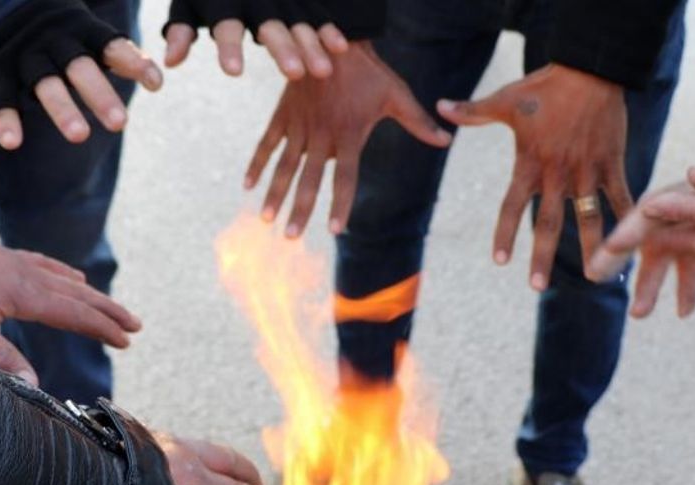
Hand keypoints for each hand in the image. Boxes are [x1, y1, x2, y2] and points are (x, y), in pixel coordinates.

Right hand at [0, 0, 163, 149]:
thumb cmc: (53, 26)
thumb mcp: (82, 28)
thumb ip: (114, 53)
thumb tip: (156, 79)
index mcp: (80, 30)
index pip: (110, 45)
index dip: (133, 62)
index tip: (156, 84)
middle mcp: (54, 42)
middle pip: (79, 67)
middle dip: (99, 94)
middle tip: (120, 123)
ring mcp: (23, 56)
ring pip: (44, 83)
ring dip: (62, 109)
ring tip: (80, 136)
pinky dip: (4, 118)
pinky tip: (12, 142)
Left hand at [0, 236, 141, 383]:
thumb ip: (0, 357)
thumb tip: (35, 385)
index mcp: (26, 294)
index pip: (75, 315)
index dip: (102, 329)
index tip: (126, 341)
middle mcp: (29, 276)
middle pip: (81, 295)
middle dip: (109, 312)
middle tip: (136, 324)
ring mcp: (18, 263)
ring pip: (66, 279)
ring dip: (92, 295)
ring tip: (110, 306)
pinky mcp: (5, 257)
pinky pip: (47, 265)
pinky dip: (66, 274)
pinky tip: (71, 276)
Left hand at [163, 0, 347, 78]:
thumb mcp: (188, 4)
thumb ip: (181, 31)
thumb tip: (169, 62)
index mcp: (223, 1)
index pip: (226, 25)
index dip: (230, 47)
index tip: (233, 72)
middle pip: (270, 25)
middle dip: (283, 48)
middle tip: (294, 74)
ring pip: (298, 22)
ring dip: (312, 45)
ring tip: (322, 72)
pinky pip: (316, 12)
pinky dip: (328, 29)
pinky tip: (340, 48)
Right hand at [246, 41, 451, 237]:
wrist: (332, 37)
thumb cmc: (370, 70)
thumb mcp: (397, 95)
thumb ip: (418, 122)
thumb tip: (447, 141)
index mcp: (349, 134)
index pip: (345, 178)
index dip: (340, 204)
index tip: (335, 229)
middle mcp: (322, 135)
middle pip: (310, 180)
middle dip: (299, 209)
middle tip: (290, 236)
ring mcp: (300, 125)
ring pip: (285, 166)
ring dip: (275, 193)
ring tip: (266, 219)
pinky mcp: (284, 114)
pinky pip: (267, 142)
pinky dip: (257, 163)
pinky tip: (247, 186)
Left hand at [438, 64, 629, 290]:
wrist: (591, 68)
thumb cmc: (546, 86)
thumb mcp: (506, 100)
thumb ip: (474, 112)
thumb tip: (439, 107)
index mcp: (530, 163)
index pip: (512, 205)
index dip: (505, 233)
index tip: (500, 261)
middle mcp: (558, 173)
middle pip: (548, 223)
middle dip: (542, 256)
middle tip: (536, 286)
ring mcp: (587, 170)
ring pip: (589, 218)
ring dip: (593, 249)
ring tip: (595, 277)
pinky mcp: (612, 163)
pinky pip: (621, 196)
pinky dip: (628, 220)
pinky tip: (634, 244)